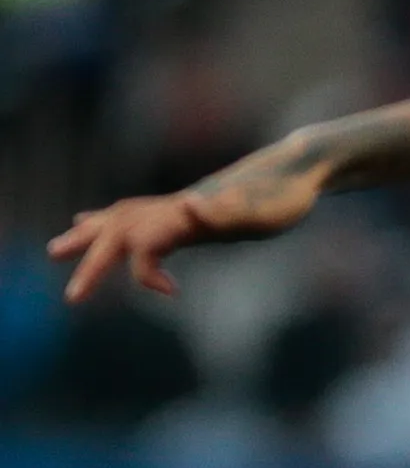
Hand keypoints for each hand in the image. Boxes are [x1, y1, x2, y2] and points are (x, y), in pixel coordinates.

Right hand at [50, 148, 326, 300]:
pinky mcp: (185, 209)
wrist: (294, 171)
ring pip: (118, 220)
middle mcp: (172, 209)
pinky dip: (109, 223)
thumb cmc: (279, 197)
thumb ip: (222, 210)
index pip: (142, 244)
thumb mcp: (256, 211)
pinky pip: (136, 216)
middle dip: (92, 263)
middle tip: (70, 296)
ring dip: (88, 236)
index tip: (172, 293)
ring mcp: (176, 207)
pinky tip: (95, 222)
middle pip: (117, 233)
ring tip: (58, 247)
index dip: (146, 271)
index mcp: (183, 216)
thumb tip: (190, 205)